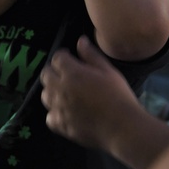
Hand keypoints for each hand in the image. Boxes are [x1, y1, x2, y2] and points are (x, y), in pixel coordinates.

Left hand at [40, 35, 142, 149]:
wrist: (123, 128)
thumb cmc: (119, 97)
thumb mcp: (109, 71)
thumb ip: (91, 55)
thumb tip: (80, 41)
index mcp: (72, 73)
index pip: (57, 58)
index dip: (63, 56)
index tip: (69, 58)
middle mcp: (61, 89)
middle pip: (46, 75)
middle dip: (54, 72)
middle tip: (66, 75)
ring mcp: (59, 108)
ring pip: (45, 95)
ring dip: (52, 92)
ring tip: (65, 94)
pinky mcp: (61, 126)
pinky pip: (49, 117)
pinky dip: (54, 114)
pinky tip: (65, 113)